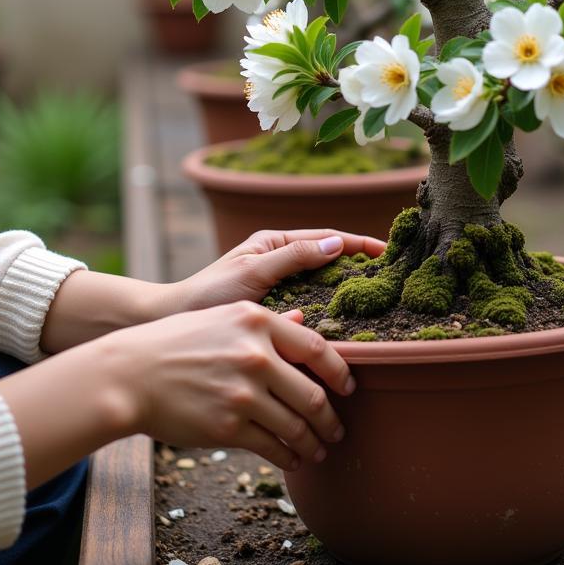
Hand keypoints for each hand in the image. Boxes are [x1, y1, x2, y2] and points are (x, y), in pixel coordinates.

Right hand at [104, 301, 355, 469]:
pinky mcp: (229, 427)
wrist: (130, 374)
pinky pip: (272, 446)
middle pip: (312, 394)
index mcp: (258, 321)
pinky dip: (288, 456)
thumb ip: (265, 323)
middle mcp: (256, 355)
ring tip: (318, 449)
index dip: (339, 372)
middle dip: (331, 418)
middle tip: (338, 429)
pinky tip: (292, 459)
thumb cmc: (176, 343)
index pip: (316, 348)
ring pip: (296, 425)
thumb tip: (305, 320)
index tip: (348, 388)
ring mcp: (243, 392)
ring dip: (313, 442)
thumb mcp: (223, 318)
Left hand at [175, 228, 386, 311]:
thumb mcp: (253, 272)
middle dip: (359, 265)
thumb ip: (293, 256)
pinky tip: (346, 326)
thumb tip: (338, 244)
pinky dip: (331, 311)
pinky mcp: (275, 310)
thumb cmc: (208, 294)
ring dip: (347, 289)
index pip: (327, 238)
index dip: (358, 244)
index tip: (386, 251)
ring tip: (376, 301)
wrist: (173, 324)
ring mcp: (278, 285)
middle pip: (329, 259)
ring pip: (323, 284)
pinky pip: (311, 306)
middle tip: (390, 277)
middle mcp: (279, 261)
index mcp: (274, 244)